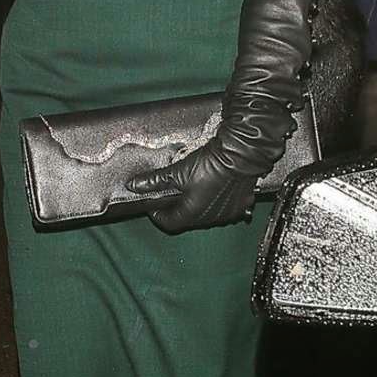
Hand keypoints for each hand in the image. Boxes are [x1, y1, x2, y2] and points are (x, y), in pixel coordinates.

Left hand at [127, 142, 257, 233]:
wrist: (242, 153)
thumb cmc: (212, 164)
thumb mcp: (178, 171)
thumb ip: (155, 181)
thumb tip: (134, 185)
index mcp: (193, 214)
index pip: (169, 223)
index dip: (158, 214)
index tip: (153, 205)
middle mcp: (212, 218)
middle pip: (189, 219)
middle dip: (178, 208)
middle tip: (170, 194)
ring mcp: (229, 211)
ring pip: (208, 213)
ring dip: (198, 204)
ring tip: (192, 187)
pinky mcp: (243, 201)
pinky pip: (227, 206)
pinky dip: (218, 200)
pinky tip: (215, 187)